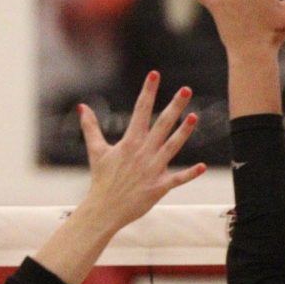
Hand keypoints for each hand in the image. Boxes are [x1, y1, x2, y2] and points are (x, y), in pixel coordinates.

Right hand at [77, 72, 204, 232]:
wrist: (104, 209)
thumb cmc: (102, 179)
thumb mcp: (96, 151)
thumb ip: (91, 127)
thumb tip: (82, 106)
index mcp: (129, 142)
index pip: (140, 110)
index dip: (148, 91)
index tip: (155, 74)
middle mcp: (143, 152)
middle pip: (162, 124)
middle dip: (174, 106)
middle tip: (186, 89)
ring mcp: (153, 169)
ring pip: (172, 146)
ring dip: (184, 132)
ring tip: (195, 117)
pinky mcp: (160, 186)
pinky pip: (178, 179)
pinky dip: (190, 174)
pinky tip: (202, 166)